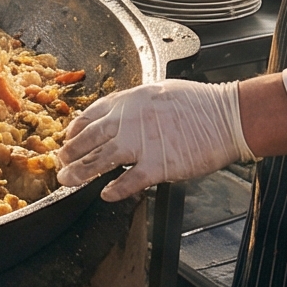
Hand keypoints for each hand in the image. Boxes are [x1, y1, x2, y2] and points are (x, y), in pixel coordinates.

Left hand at [60, 79, 251, 200]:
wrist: (226, 117)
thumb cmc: (199, 104)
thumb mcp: (159, 91)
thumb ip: (135, 105)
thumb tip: (118, 116)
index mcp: (130, 100)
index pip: (91, 115)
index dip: (76, 130)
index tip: (68, 139)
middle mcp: (130, 120)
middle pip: (89, 139)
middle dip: (70, 152)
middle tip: (60, 162)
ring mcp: (142, 143)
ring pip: (100, 160)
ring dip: (80, 172)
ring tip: (67, 180)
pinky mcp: (158, 165)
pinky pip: (129, 181)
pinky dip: (115, 189)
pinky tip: (105, 194)